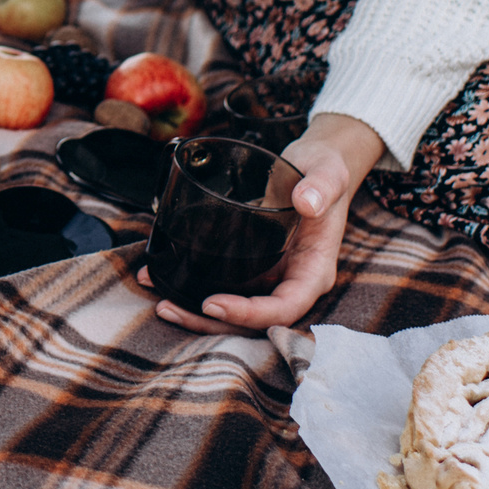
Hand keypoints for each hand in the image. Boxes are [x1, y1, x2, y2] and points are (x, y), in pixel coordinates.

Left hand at [144, 111, 384, 334]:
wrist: (316, 166)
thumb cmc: (325, 172)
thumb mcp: (328, 173)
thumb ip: (321, 186)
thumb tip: (307, 202)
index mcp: (314, 272)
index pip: (284, 308)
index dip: (249, 314)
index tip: (212, 303)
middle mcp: (292, 281)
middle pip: (253, 320)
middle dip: (211, 322)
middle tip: (168, 308)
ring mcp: (272, 275)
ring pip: (235, 309)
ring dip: (197, 312)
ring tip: (160, 302)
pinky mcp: (254, 263)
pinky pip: (226, 284)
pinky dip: (196, 286)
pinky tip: (163, 276)